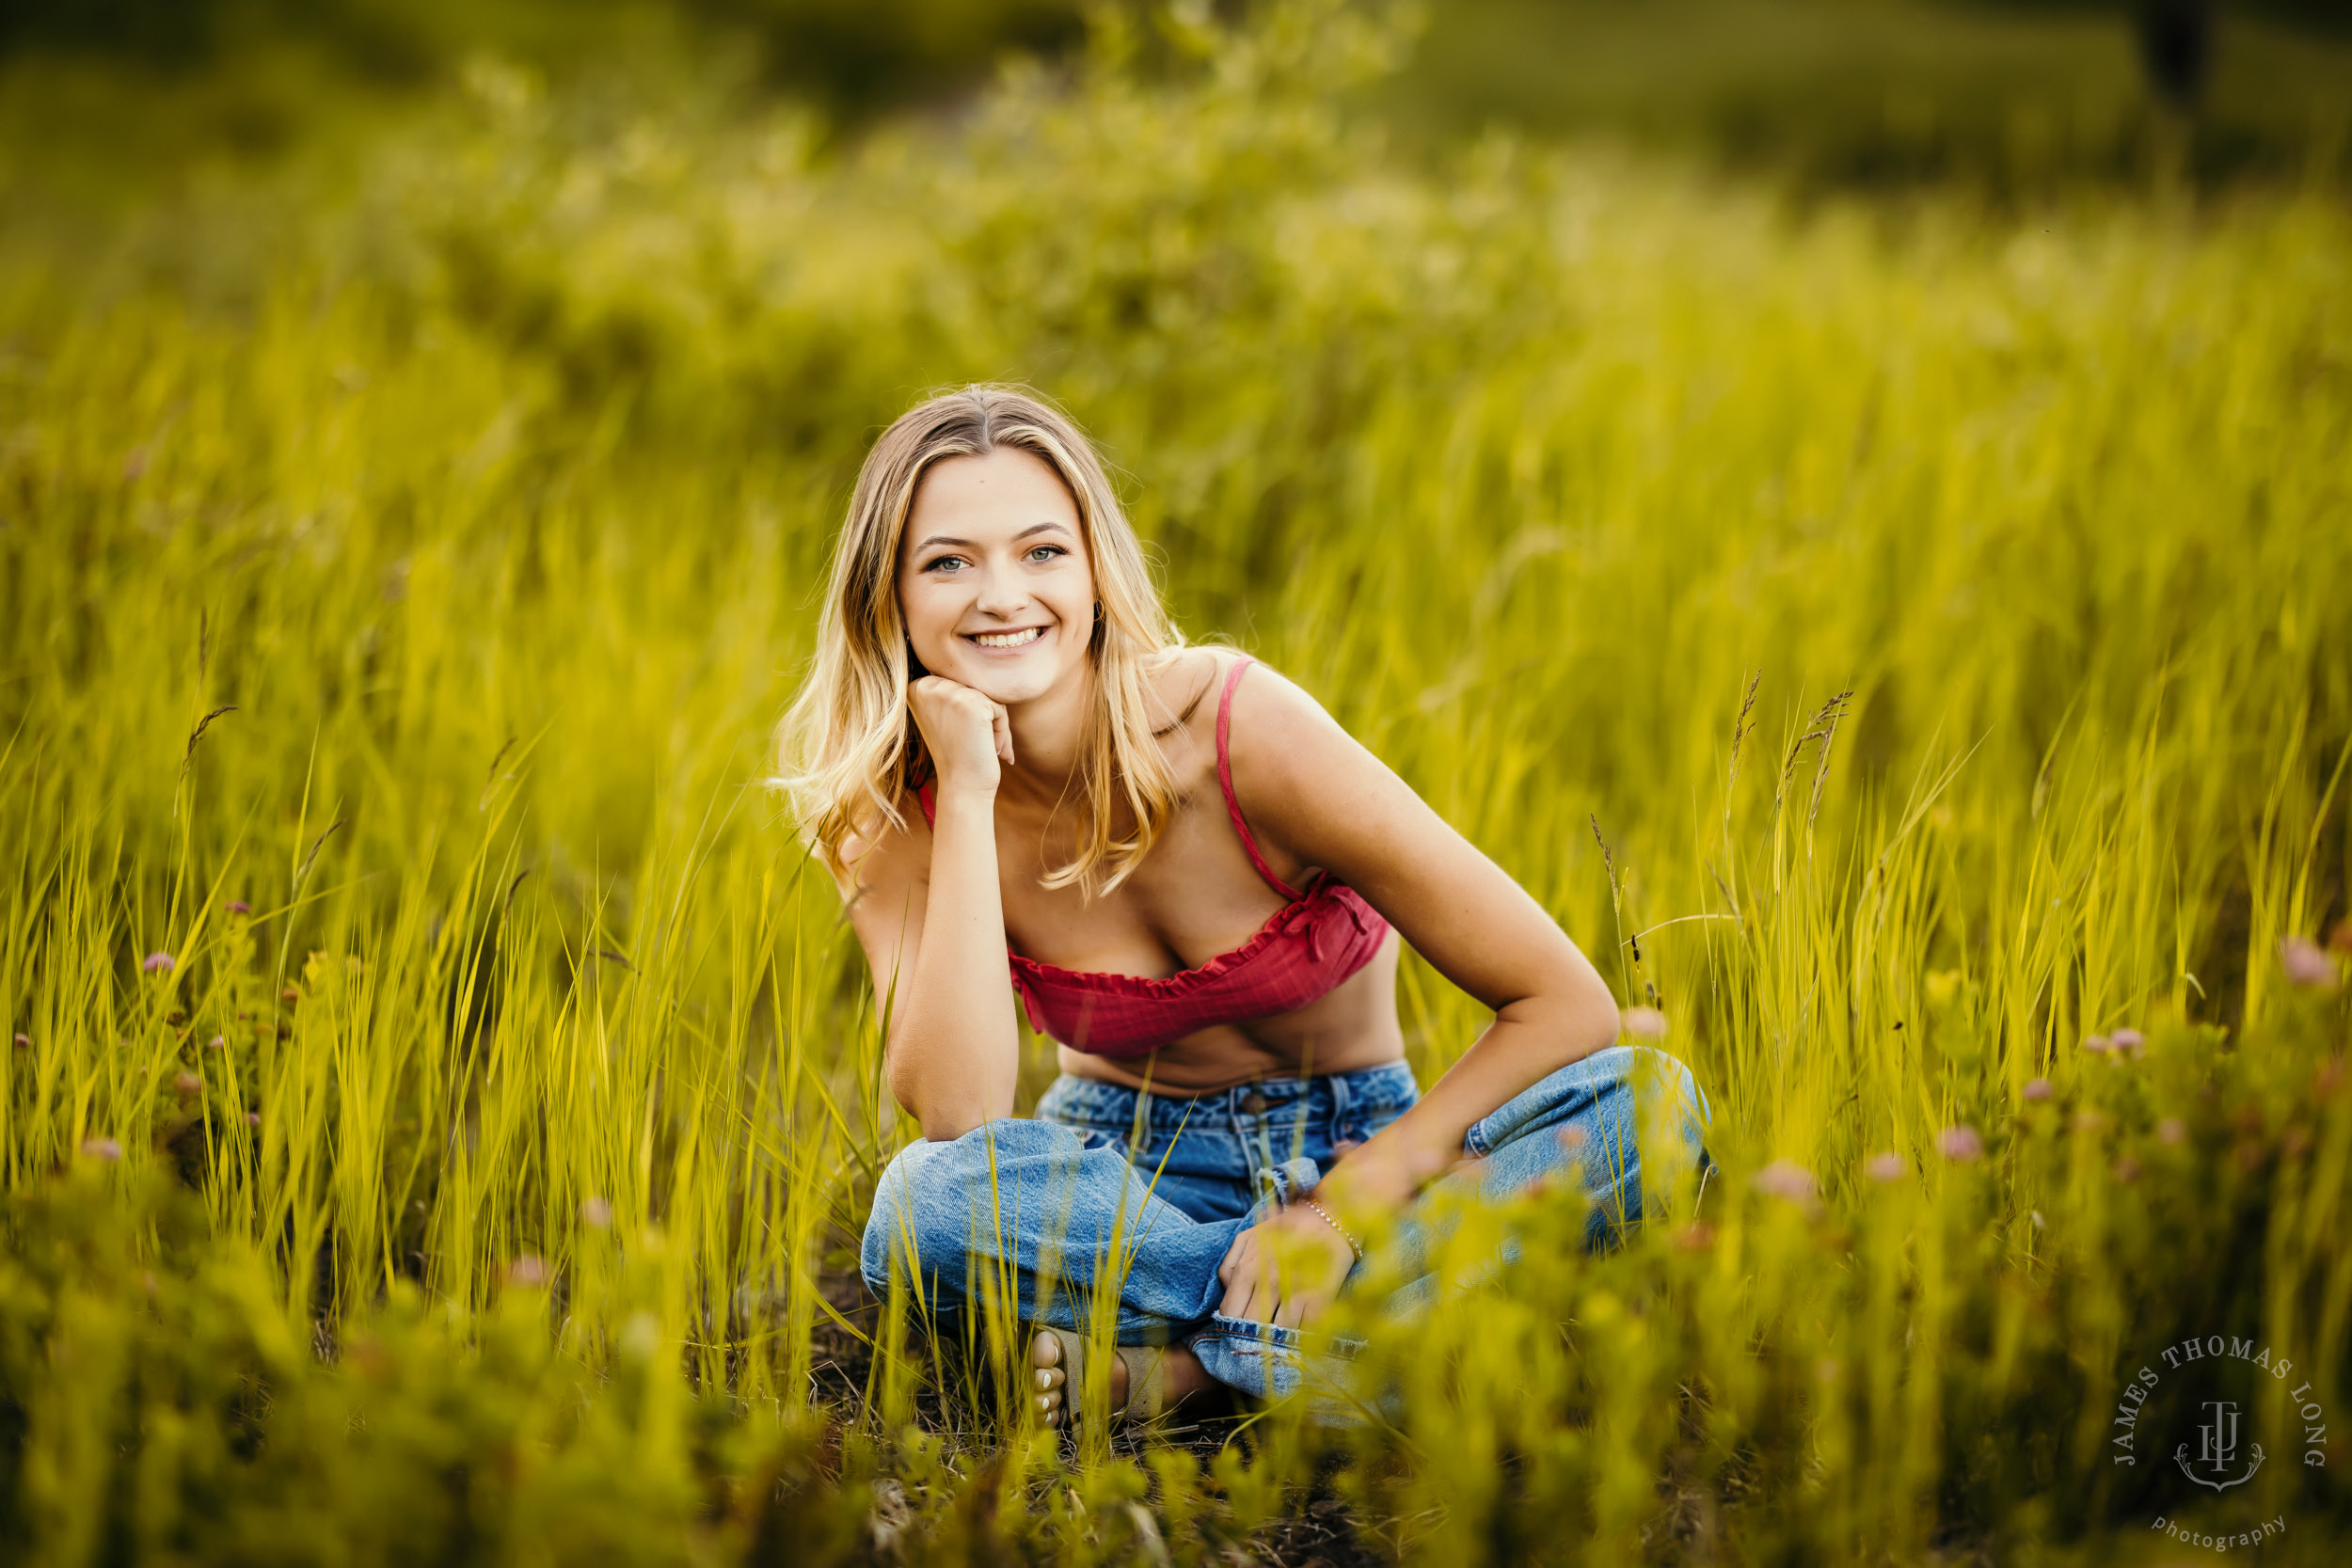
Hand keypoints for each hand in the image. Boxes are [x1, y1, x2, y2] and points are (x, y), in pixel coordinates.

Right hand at [907, 676, 1013, 795]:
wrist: (962, 787)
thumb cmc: (956, 755)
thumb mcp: (943, 717)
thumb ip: (950, 691)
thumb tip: (976, 658)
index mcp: (916, 687)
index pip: (957, 684)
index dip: (967, 712)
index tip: (959, 737)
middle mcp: (928, 686)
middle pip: (973, 687)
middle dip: (982, 717)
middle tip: (974, 745)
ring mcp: (949, 692)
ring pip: (988, 696)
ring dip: (994, 724)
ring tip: (983, 747)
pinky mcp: (972, 703)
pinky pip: (1000, 708)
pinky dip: (1002, 730)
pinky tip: (991, 749)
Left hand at [1216, 1196, 1358, 1329]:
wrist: (1333, 1217)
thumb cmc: (1288, 1227)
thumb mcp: (1250, 1235)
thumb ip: (1230, 1262)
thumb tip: (1227, 1289)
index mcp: (1248, 1268)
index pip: (1229, 1311)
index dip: (1229, 1326)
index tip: (1234, 1331)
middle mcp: (1269, 1282)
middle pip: (1249, 1326)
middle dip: (1247, 1337)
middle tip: (1250, 1342)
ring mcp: (1295, 1292)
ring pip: (1276, 1332)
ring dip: (1273, 1340)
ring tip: (1272, 1343)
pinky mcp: (1320, 1299)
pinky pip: (1303, 1329)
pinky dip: (1297, 1335)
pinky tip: (1295, 1334)